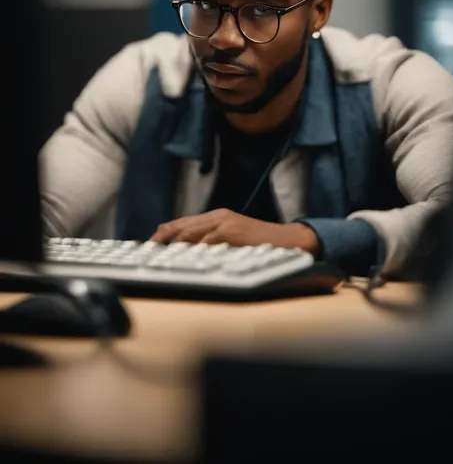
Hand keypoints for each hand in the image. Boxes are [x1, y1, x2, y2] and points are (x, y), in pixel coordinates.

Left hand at [150, 209, 319, 254]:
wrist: (285, 240)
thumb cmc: (259, 242)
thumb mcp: (233, 237)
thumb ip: (214, 239)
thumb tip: (191, 250)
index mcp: (217, 217)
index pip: (184, 222)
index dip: (165, 231)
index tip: (151, 242)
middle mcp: (218, 216)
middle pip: (182, 225)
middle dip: (162, 236)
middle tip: (147, 247)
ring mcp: (225, 223)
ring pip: (190, 231)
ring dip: (172, 243)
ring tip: (158, 252)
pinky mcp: (232, 232)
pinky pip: (207, 241)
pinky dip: (193, 248)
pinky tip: (183, 255)